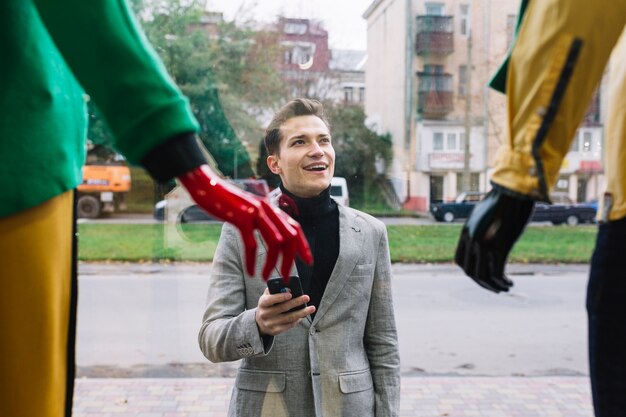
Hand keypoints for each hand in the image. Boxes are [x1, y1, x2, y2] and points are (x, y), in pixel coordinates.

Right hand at [178, 165, 312, 279]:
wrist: (207, 187)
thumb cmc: (226, 201)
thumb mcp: (249, 208)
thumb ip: (262, 219)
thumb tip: (272, 236)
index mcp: (271, 208)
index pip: (295, 228)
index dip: (304, 245)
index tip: (308, 261)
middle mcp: (267, 209)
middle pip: (289, 238)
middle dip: (290, 260)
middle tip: (286, 277)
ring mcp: (256, 213)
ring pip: (275, 242)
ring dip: (273, 264)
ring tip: (267, 278)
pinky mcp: (241, 218)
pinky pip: (252, 244)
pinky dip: (253, 261)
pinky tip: (251, 272)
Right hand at [255, 289, 315, 335]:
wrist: (259, 323)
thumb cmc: (267, 305)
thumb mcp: (267, 297)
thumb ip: (275, 291)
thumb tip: (288, 288)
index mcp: (262, 303)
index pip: (270, 300)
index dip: (280, 297)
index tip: (290, 294)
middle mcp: (265, 314)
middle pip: (283, 308)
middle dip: (296, 302)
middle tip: (306, 297)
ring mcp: (270, 324)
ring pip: (289, 318)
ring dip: (301, 313)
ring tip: (311, 308)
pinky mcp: (275, 331)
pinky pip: (289, 325)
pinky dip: (297, 320)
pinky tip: (303, 315)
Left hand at [455, 185, 534, 292]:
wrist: (513, 191)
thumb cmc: (502, 199)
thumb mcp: (484, 212)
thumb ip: (479, 225)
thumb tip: (483, 234)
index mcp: (466, 232)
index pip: (460, 261)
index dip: (469, 272)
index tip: (481, 276)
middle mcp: (472, 240)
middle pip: (470, 271)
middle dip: (482, 283)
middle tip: (494, 287)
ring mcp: (484, 244)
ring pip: (483, 276)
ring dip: (493, 286)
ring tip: (505, 288)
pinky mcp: (500, 246)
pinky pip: (497, 273)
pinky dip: (502, 282)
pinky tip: (510, 284)